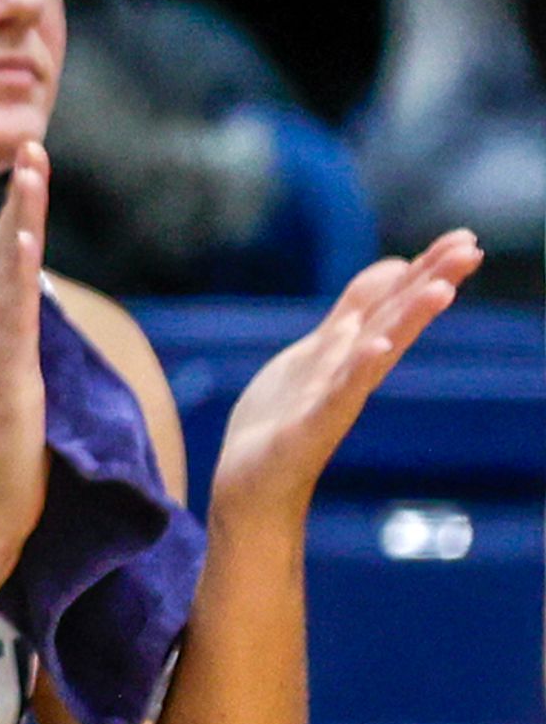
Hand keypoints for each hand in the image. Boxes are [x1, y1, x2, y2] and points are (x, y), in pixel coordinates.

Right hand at [0, 142, 55, 560]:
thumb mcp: (8, 410)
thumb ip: (12, 373)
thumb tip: (28, 348)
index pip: (0, 273)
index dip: (16, 224)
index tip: (28, 178)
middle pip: (1, 256)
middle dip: (20, 200)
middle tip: (32, 144)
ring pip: (7, 272)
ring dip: (22, 217)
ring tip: (33, 167)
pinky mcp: (6, 378)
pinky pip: (12, 316)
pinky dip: (17, 273)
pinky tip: (26, 238)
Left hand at [207, 231, 483, 522]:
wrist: (251, 484)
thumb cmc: (285, 417)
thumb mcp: (319, 349)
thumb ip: (354, 313)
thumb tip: (395, 267)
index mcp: (351, 352)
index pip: (393, 303)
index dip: (426, 270)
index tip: (466, 239)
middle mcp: (351, 372)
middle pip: (395, 320)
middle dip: (431, 283)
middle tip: (473, 250)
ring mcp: (332, 400)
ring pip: (375, 352)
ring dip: (406, 321)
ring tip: (439, 289)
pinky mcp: (308, 428)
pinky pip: (336, 396)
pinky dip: (357, 371)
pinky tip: (377, 348)